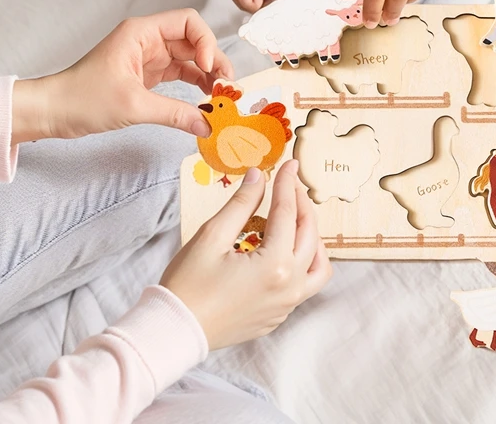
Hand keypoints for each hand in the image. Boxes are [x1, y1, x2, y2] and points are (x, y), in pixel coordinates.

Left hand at [11, 9, 233, 141]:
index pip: (188, 22)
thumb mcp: (133, 106)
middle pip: (192, 40)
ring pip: (187, 58)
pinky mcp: (144, 76)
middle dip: (212, 60)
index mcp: (141, 32)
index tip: (210, 68)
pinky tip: (204, 100)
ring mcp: (146, 58)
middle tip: (227, 86)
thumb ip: (174, 113)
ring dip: (205, 74)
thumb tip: (207, 124)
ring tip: (221, 94)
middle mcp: (146, 40)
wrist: (52, 111)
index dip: (206, 42)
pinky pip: (177, 75)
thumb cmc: (82, 98)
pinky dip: (192, 85)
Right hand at [160, 160, 331, 349]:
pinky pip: (305, 285)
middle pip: (309, 235)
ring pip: (318, 265)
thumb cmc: (189, 284)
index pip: (287, 213)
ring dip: (312, 237)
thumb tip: (258, 176)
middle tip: (290, 184)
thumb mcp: (212, 236)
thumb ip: (241, 203)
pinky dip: (303, 261)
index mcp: (274, 265)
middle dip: (302, 204)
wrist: (177, 330)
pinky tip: (284, 249)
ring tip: (294, 218)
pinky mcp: (277, 316)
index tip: (289, 164)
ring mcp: (286, 306)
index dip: (287, 184)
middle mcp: (289, 288)